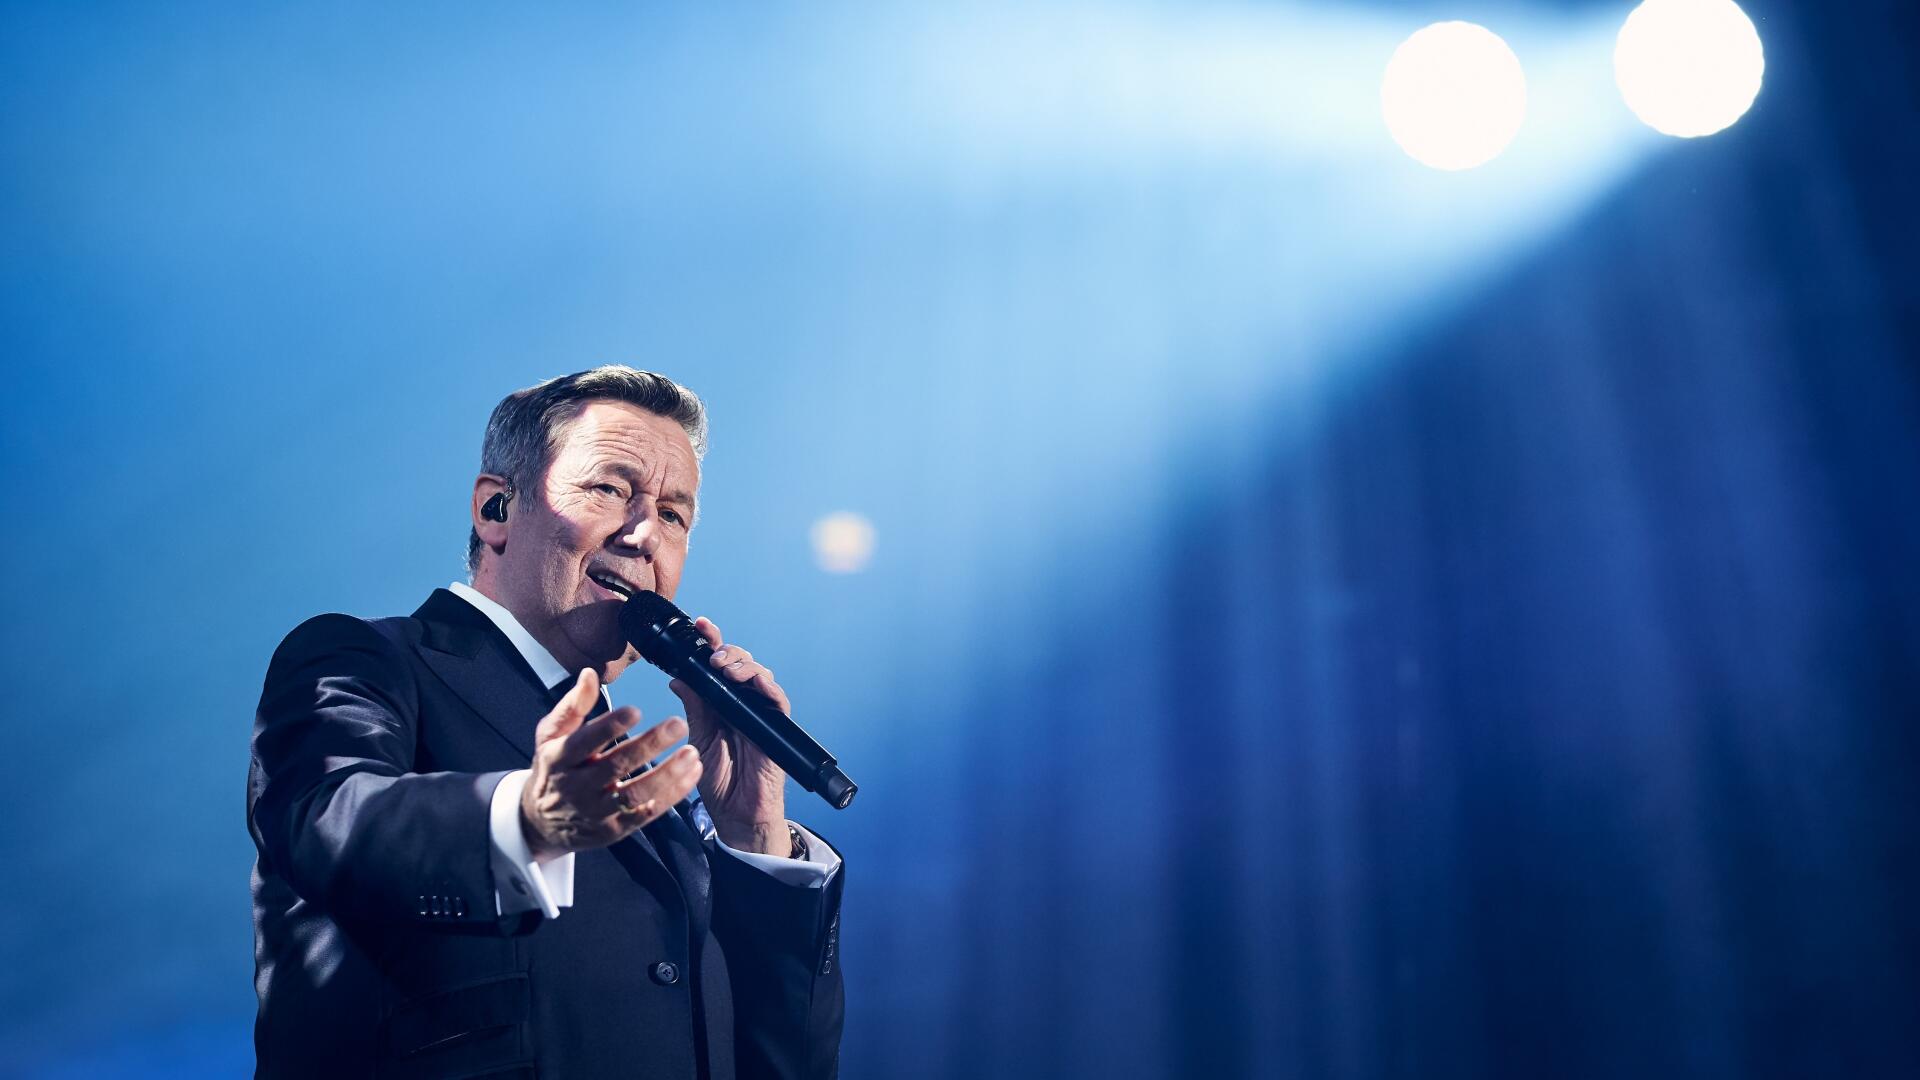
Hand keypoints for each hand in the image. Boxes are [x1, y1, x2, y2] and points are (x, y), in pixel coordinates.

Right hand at [519, 667, 702, 860]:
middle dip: (649, 745)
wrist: (541, 822)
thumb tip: (589, 674)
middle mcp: (576, 787)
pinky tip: (690, 777)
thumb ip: (573, 705)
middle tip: (678, 724)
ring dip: (667, 774)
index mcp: (559, 758)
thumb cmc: (553, 768)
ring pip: (635, 794)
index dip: (610, 726)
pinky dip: (671, 797)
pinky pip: (646, 815)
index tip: (636, 710)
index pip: (585, 741)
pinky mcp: (613, 831)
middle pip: (615, 766)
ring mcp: (596, 812)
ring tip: (692, 753)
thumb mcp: (551, 735)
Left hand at [669, 617, 792, 855]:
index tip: (701, 625)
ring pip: (760, 675)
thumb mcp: (697, 738)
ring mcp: (760, 713)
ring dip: (745, 666)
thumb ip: (693, 708)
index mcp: (718, 703)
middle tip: (714, 658)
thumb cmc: (717, 780)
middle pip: (740, 663)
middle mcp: (740, 703)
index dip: (711, 643)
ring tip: (728, 670)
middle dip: (728, 652)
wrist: (736, 814)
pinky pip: (778, 701)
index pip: (716, 666)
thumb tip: (677, 678)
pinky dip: (769, 688)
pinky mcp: (776, 727)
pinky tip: (757, 683)